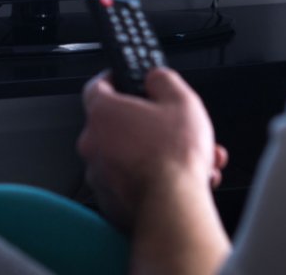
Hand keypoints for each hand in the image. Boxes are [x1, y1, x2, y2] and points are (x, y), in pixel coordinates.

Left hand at [77, 68, 227, 230]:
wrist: (173, 207)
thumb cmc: (173, 156)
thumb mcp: (181, 99)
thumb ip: (163, 80)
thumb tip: (156, 79)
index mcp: (104, 114)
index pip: (96, 86)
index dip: (114, 78)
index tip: (126, 78)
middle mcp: (93, 144)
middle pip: (119, 123)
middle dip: (150, 122)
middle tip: (172, 123)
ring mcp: (99, 175)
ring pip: (129, 153)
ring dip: (157, 151)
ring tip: (192, 155)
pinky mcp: (109, 201)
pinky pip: (131, 179)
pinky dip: (153, 175)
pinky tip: (182, 175)